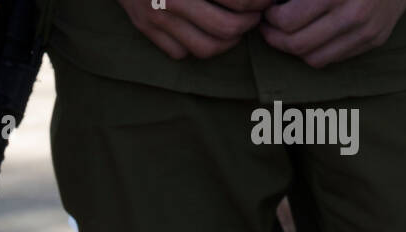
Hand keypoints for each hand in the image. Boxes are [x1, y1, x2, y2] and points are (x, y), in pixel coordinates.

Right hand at [117, 0, 268, 59]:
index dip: (260, 1)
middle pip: (226, 29)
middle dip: (249, 24)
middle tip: (257, 13)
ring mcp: (156, 18)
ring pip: (206, 48)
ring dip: (229, 42)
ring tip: (237, 28)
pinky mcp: (144, 29)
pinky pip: (180, 53)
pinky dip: (198, 47)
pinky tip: (207, 33)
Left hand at [260, 0, 405, 67]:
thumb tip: (273, 1)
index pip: (289, 21)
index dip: (271, 19)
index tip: (267, 12)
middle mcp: (355, 13)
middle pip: (298, 44)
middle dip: (276, 38)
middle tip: (269, 27)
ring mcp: (367, 31)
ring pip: (314, 58)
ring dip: (293, 50)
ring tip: (286, 35)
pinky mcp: (375, 40)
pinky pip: (334, 58)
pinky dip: (316, 52)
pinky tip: (310, 37)